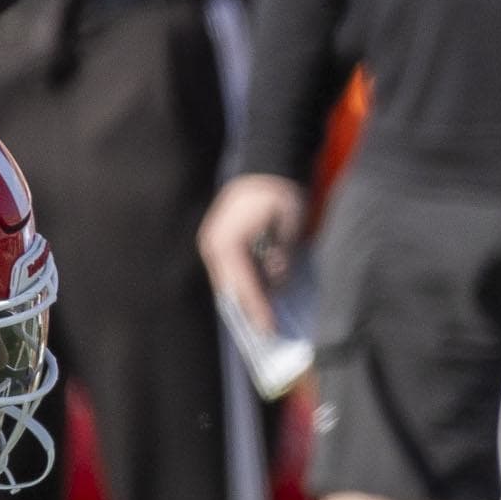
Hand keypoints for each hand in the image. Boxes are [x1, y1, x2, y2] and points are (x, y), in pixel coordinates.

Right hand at [197, 174, 309, 335]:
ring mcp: (212, 244)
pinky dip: (244, 284)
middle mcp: (213, 246)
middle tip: (267, 332)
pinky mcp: (219, 242)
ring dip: (246, 299)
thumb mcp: (287, 229)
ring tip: (264, 319)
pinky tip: (260, 295)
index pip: (243, 286)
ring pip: (229, 282)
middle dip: (249, 310)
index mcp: (227, 244)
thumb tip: (276, 284)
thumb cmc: (279, 196)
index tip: (269, 329)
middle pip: (231, 289)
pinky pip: (230, 272)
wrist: (267, 168)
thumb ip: (280, 259)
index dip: (257, 309)